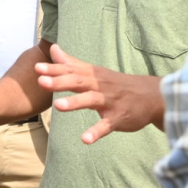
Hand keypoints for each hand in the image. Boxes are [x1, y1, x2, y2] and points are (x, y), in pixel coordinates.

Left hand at [35, 44, 163, 143]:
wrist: (150, 96)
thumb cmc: (116, 84)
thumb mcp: (94, 71)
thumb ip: (71, 62)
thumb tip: (53, 48)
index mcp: (92, 75)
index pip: (71, 70)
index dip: (54, 69)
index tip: (37, 68)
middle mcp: (99, 86)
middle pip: (78, 81)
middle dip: (60, 82)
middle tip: (41, 81)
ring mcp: (109, 102)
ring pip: (91, 100)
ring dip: (75, 102)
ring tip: (58, 107)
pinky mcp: (118, 118)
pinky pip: (107, 125)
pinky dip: (97, 131)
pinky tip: (85, 139)